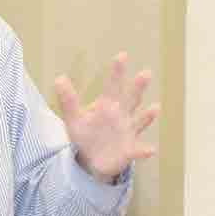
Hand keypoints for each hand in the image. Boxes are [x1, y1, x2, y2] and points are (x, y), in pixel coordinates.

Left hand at [54, 52, 159, 182]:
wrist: (92, 160)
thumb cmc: (85, 135)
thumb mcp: (73, 118)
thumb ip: (68, 100)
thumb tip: (59, 78)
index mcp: (107, 106)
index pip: (112, 86)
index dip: (117, 71)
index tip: (122, 55)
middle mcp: (121, 116)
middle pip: (130, 99)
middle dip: (137, 87)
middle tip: (146, 73)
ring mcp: (127, 132)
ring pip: (139, 121)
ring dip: (147, 116)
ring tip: (155, 108)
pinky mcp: (129, 150)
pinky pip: (138, 150)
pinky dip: (144, 150)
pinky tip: (150, 149)